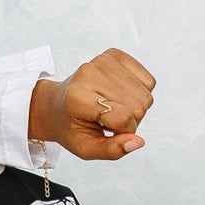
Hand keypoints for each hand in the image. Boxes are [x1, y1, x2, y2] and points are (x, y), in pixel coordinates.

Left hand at [30, 49, 154, 162]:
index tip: (110, 131)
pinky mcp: (114, 54)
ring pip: (146, 94)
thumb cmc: (72, 128)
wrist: (56, 105)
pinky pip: (148, 80)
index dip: (125, 131)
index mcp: (77, 98)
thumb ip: (112, 150)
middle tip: (108, 120)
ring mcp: (102, 61)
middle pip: (138, 106)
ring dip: (134, 107)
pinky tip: (120, 95)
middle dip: (130, 120)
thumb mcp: (86, 148)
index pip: (123, 117)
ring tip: (113, 108)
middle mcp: (89, 73)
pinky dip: (139, 92)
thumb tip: (139, 142)